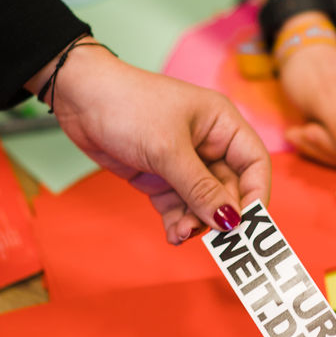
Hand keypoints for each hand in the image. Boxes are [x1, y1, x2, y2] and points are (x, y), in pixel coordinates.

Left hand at [28, 38, 270, 244]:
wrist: (79, 98)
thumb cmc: (128, 105)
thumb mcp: (167, 148)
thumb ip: (199, 188)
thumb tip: (230, 220)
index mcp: (222, 124)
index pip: (254, 163)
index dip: (256, 194)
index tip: (248, 223)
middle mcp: (208, 144)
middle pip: (230, 189)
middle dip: (219, 214)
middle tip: (211, 238)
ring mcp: (183, 162)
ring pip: (202, 202)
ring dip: (195, 221)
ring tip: (180, 232)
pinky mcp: (160, 176)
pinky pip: (178, 205)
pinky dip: (177, 221)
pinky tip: (172, 233)